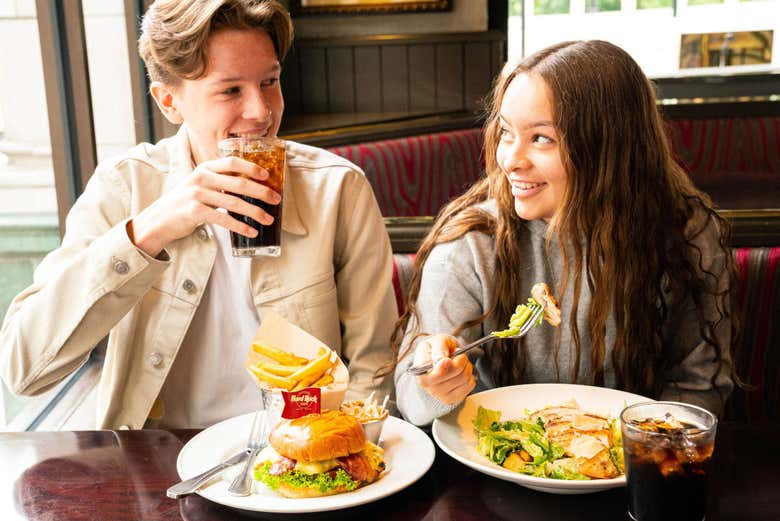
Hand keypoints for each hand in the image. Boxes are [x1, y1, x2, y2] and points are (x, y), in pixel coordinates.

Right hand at [127, 157, 280, 256]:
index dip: (251, 167)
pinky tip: (251, 231)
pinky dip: (239, 226)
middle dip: (261, 192)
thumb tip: (252, 187)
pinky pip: (223, 219)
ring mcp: (196, 194)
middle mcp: (200, 178)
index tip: (268, 175)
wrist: (159, 219)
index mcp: (205, 168)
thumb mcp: (200, 185)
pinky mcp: (194, 212)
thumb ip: (220, 182)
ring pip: (233, 202)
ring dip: (255, 212)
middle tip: (276, 199)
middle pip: (238, 183)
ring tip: (268, 219)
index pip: (232, 162)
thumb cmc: (186, 202)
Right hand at [414, 334, 475, 404]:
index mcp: (420, 369)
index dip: (444, 365)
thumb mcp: (437, 340)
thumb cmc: (438, 349)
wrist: (439, 360)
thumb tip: (441, 360)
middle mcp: (427, 384)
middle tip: (458, 354)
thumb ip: (439, 346)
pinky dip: (470, 375)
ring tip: (459, 362)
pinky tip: (461, 372)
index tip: (448, 359)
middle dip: (461, 358)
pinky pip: (470, 385)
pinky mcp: (451, 399)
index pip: (434, 372)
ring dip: (467, 365)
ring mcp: (439, 394)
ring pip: (464, 377)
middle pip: (454, 371)